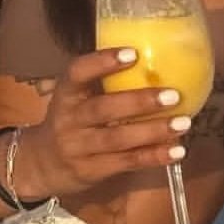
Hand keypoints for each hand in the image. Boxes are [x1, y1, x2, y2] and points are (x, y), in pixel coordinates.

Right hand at [14, 46, 191, 198]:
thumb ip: (102, 84)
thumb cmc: (70, 121)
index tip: (133, 53)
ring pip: (118, 139)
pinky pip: (126, 162)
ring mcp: (78, 147)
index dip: (102, 62)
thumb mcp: (75, 99)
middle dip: (139, 102)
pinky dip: (153, 157)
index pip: (77, 73)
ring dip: (153, 131)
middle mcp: (69, 119)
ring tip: (183, 123)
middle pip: (103, 109)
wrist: (39, 165)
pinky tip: (177, 151)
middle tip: (174, 95)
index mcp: (66, 94)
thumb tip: (156, 62)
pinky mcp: (91, 170)